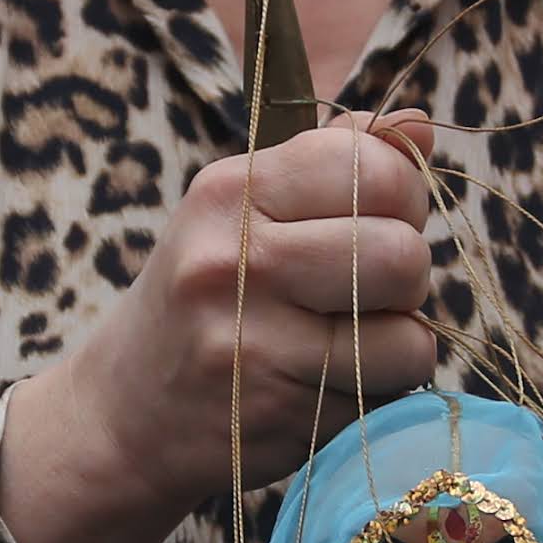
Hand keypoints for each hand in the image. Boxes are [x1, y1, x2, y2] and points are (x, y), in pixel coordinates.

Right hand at [4, 111, 443, 542]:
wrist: (122, 416)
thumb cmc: (201, 300)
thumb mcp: (242, 212)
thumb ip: (332, 161)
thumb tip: (420, 126)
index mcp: (230, 192)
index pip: (372, 166)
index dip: (401, 194)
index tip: (376, 218)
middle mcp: (233, 261)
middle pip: (402, 253)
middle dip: (407, 275)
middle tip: (368, 290)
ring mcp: (252, 343)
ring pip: (408, 334)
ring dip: (400, 343)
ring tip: (349, 341)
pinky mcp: (278, 413)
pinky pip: (387, 395)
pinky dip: (378, 392)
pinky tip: (327, 384)